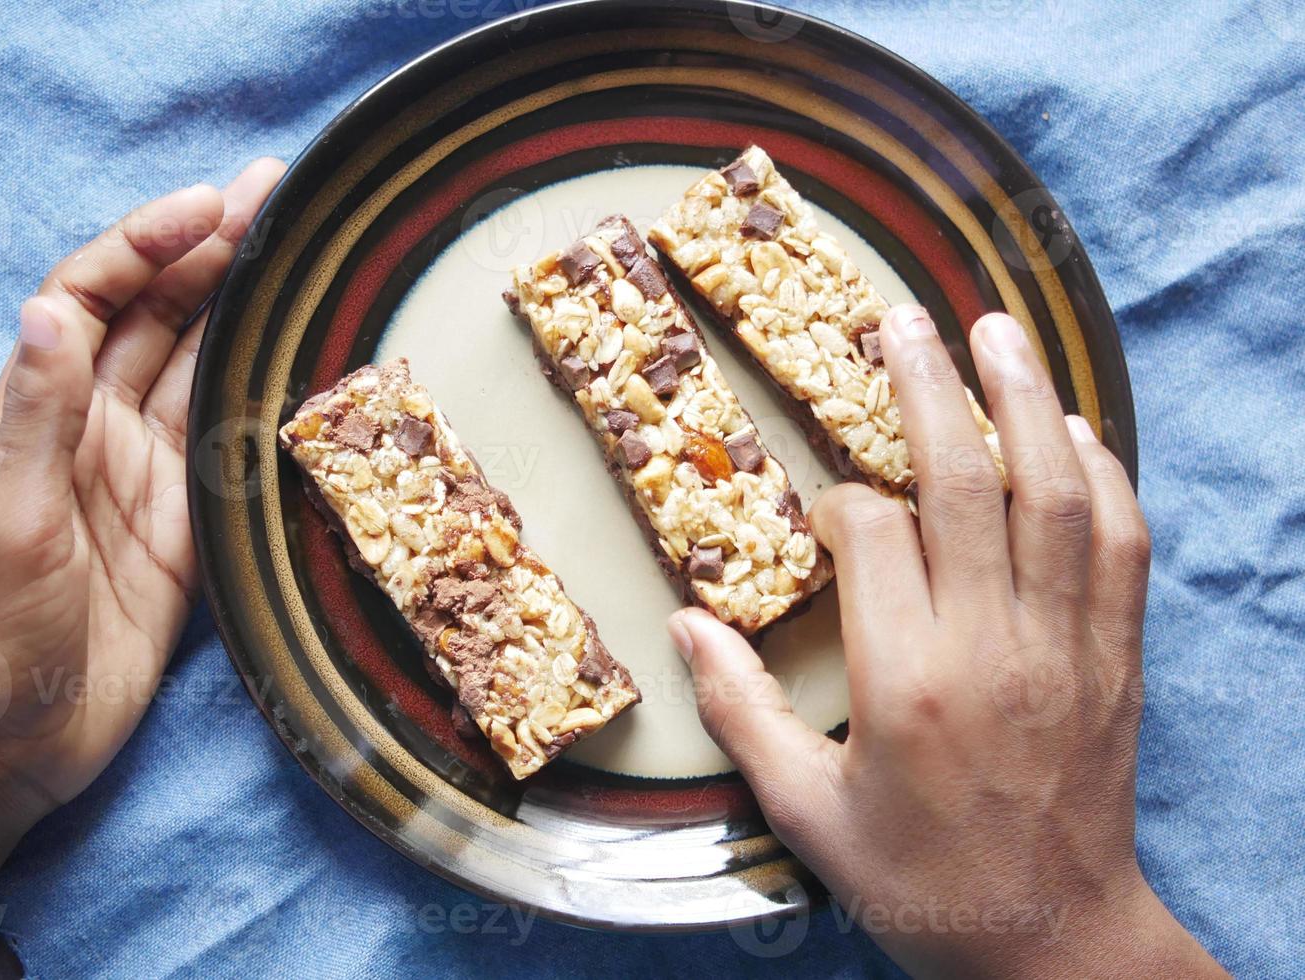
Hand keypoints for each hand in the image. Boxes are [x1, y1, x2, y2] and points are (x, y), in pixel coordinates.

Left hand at [0, 157, 283, 976]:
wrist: (9, 745)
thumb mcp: (4, 521)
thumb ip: (37, 417)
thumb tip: (52, 307)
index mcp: (37, 413)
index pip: (93, 297)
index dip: (147, 243)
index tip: (211, 205)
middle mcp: (94, 430)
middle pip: (158, 318)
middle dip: (210, 252)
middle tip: (279, 198)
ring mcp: (146, 477)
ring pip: (201, 370)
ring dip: (243, 311)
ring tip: (300, 254)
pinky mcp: (189, 527)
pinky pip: (232, 447)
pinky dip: (266, 400)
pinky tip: (302, 363)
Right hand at [668, 306, 1222, 976]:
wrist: (1051, 940)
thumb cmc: (920, 879)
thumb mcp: (806, 812)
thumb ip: (740, 711)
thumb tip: (688, 626)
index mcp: (905, 683)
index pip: (872, 536)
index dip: (840, 504)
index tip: (827, 515)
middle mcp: (991, 647)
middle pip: (964, 483)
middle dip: (927, 388)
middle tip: (900, 318)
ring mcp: (1066, 645)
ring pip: (1052, 493)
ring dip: (1023, 400)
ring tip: (993, 329)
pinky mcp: (1115, 656)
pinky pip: (1118, 541)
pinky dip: (1100, 472)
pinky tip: (1073, 428)